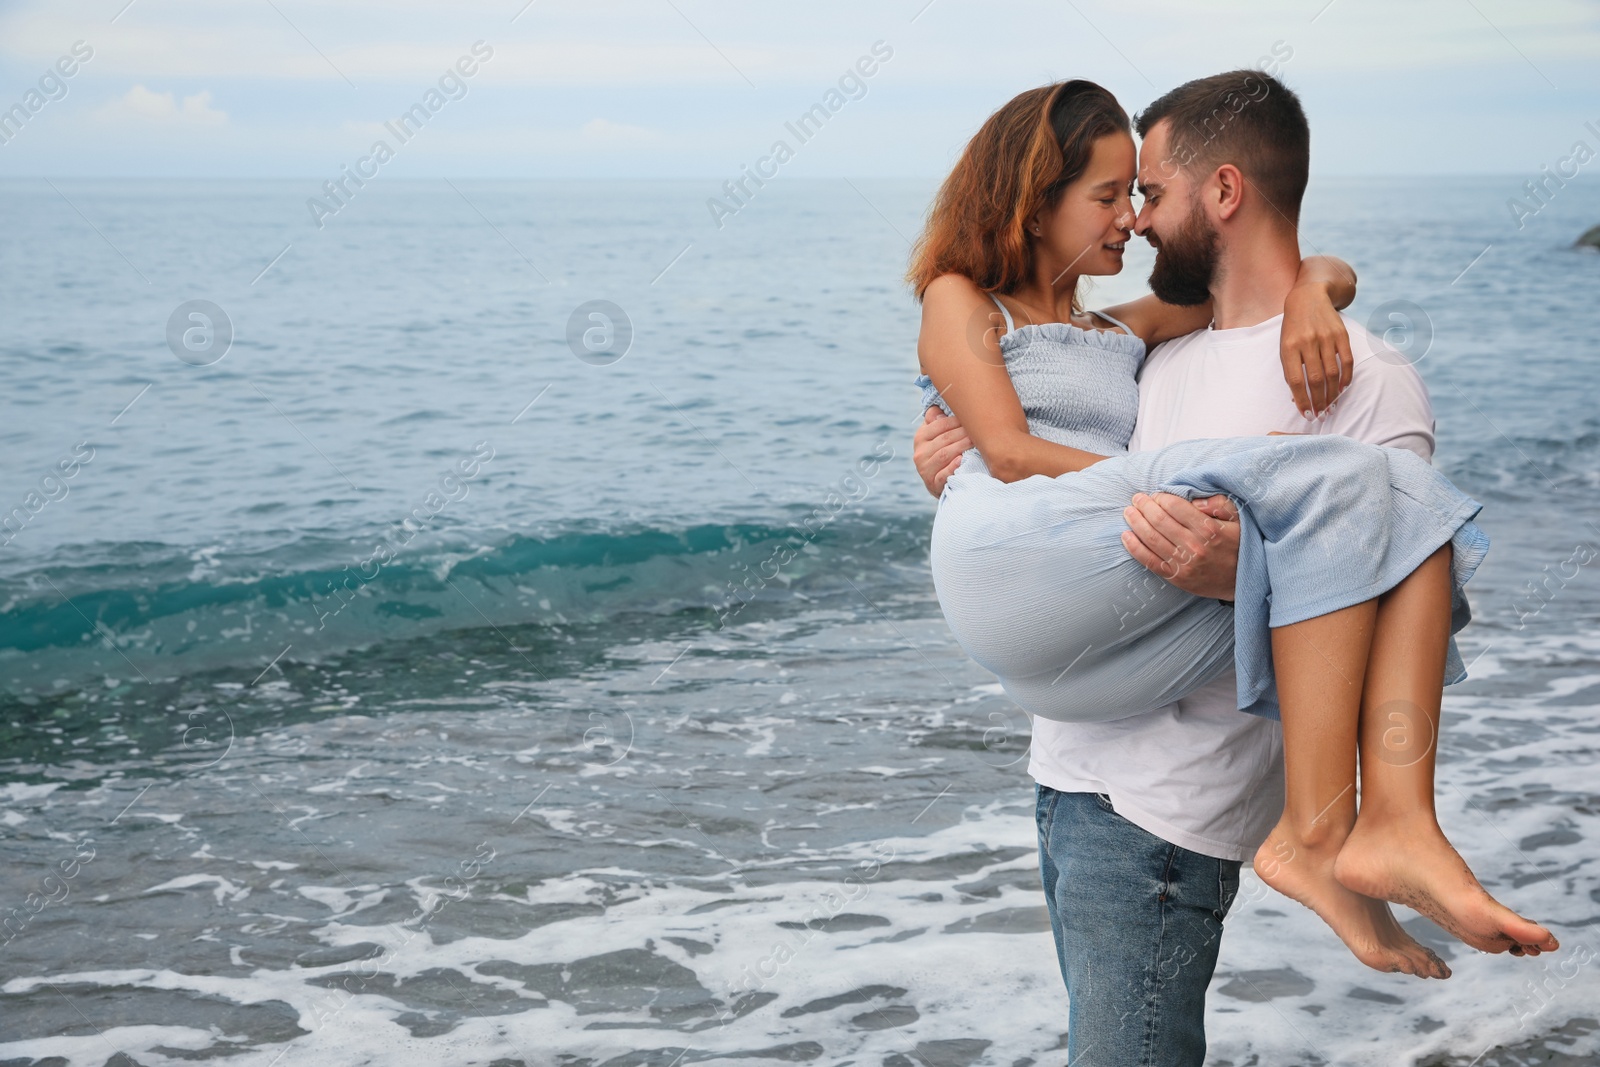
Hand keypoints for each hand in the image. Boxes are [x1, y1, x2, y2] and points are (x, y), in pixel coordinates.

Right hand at [914, 407, 970, 496]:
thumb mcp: (935, 437)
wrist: (939, 484)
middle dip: (963, 433)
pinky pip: (943, 474)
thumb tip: (937, 408)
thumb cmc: (941, 454)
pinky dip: (952, 466)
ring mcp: (925, 470)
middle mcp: (920, 453)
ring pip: (945, 454)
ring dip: (962, 446)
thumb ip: (935, 422)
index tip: (972, 417)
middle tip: (979, 430)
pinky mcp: (933, 484)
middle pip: (945, 439)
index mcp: (920, 438)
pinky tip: (962, 460)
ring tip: (976, 442)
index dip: (957, 420)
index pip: (939, 425)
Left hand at [1120, 492, 1239, 599]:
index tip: (1156, 494)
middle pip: (1159, 521)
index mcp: (1209, 529)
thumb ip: (1220, 503)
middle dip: (1144, 506)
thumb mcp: (1239, 519)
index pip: (1175, 506)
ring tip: (1129, 512)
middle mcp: (1194, 546)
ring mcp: (1184, 564)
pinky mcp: (1177, 578)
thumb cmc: (1240, 546)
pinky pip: (1149, 561)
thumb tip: (1194, 500)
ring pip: (1151, 539)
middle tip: (1137, 498)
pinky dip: (1134, 548)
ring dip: (1135, 523)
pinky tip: (1126, 536)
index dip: (1161, 497)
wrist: (1246, 581)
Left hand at [1281, 283, 1353, 418]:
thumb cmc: (1293, 329)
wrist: (1308, 298)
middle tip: (1321, 415)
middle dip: (1319, 401)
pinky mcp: (1341, 334)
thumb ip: (1290, 370)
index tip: (1307, 415)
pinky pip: (1346, 360)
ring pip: (1332, 373)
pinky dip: (1346, 377)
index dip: (1302, 400)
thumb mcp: (1284, 347)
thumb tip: (1296, 398)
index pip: (1296, 381)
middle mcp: (1307, 342)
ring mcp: (1325, 337)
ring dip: (1332, 394)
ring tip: (1331, 406)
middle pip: (1315, 379)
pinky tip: (1343, 389)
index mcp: (1289, 347)